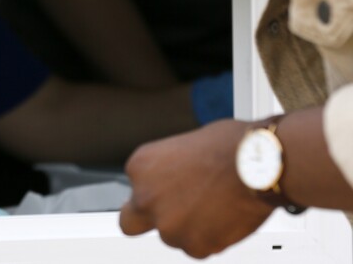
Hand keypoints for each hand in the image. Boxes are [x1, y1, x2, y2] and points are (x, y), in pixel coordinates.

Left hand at [119, 119, 274, 258]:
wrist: (261, 165)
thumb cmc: (230, 147)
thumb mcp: (182, 145)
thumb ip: (167, 170)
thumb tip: (172, 180)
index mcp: (140, 166)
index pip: (134, 188)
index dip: (155, 189)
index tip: (170, 188)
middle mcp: (146, 198)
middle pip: (131, 222)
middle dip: (148, 219)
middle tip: (173, 212)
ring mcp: (169, 225)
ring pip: (171, 236)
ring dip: (187, 228)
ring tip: (214, 207)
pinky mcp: (195, 246)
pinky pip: (197, 248)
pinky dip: (210, 238)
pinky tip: (224, 217)